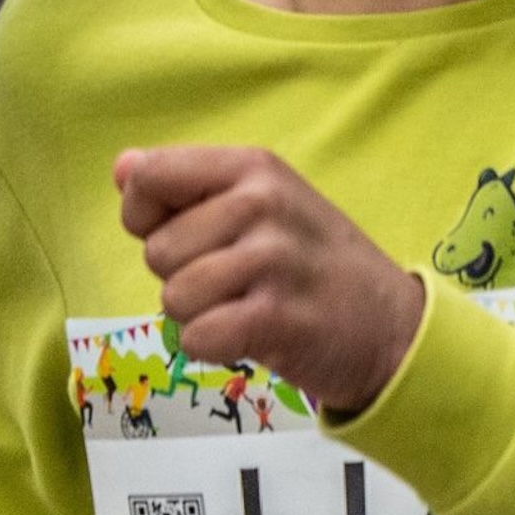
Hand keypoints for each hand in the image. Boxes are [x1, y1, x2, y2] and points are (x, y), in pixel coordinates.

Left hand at [117, 147, 424, 416]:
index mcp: (254, 167)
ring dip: (200, 316)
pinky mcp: (276, 317)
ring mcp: (272, 259)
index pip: (149, 177)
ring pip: (174, 298)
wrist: (391, 326)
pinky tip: (250, 335)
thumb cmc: (314, 263)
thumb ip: (189, 185)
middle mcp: (262, 204)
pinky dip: (214, 347)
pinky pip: (196, 337)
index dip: (146, 216)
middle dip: (184, 276)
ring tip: (246, 306)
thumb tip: (123, 168)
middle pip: (157, 250)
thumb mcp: (263, 202)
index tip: (186, 233)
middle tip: (238, 281)